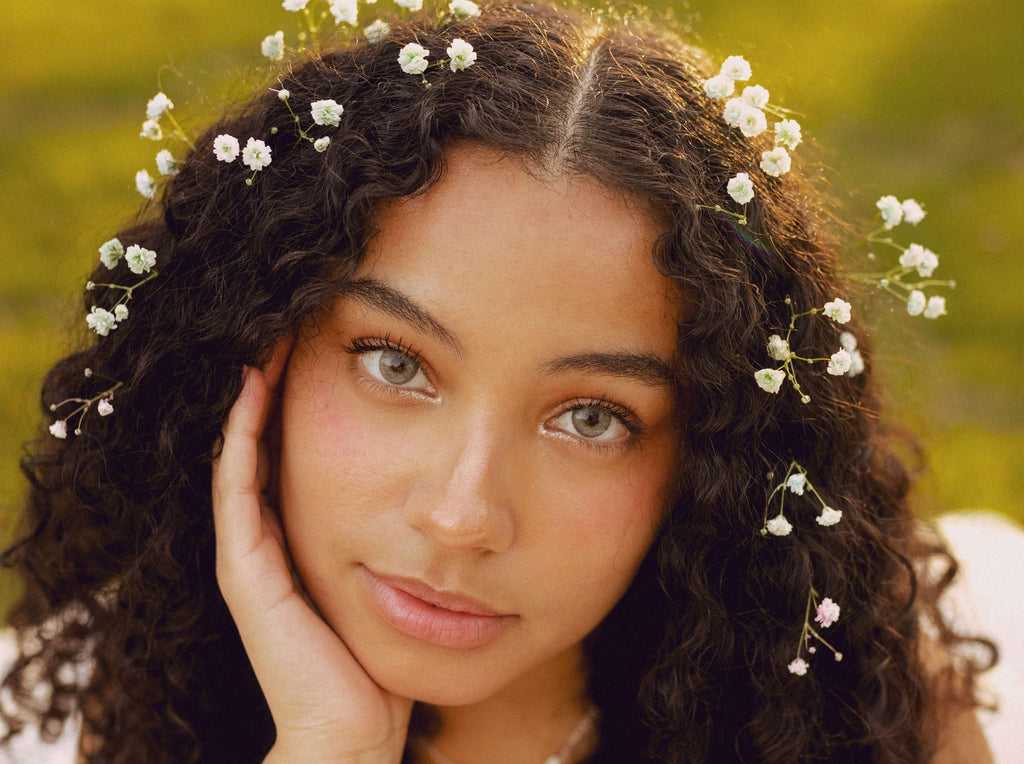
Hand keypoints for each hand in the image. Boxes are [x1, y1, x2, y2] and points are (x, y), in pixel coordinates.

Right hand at [212, 342, 412, 762]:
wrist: (356, 728)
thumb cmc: (389, 660)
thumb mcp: (405, 582)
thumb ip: (415, 541)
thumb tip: (460, 499)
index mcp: (307, 540)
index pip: (300, 453)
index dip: (308, 401)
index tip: (330, 345)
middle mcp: (271, 540)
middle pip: (270, 443)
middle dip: (280, 386)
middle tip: (293, 322)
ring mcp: (251, 552)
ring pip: (246, 452)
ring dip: (256, 394)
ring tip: (269, 336)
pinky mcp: (243, 568)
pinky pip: (238, 485)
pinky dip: (242, 432)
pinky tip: (253, 382)